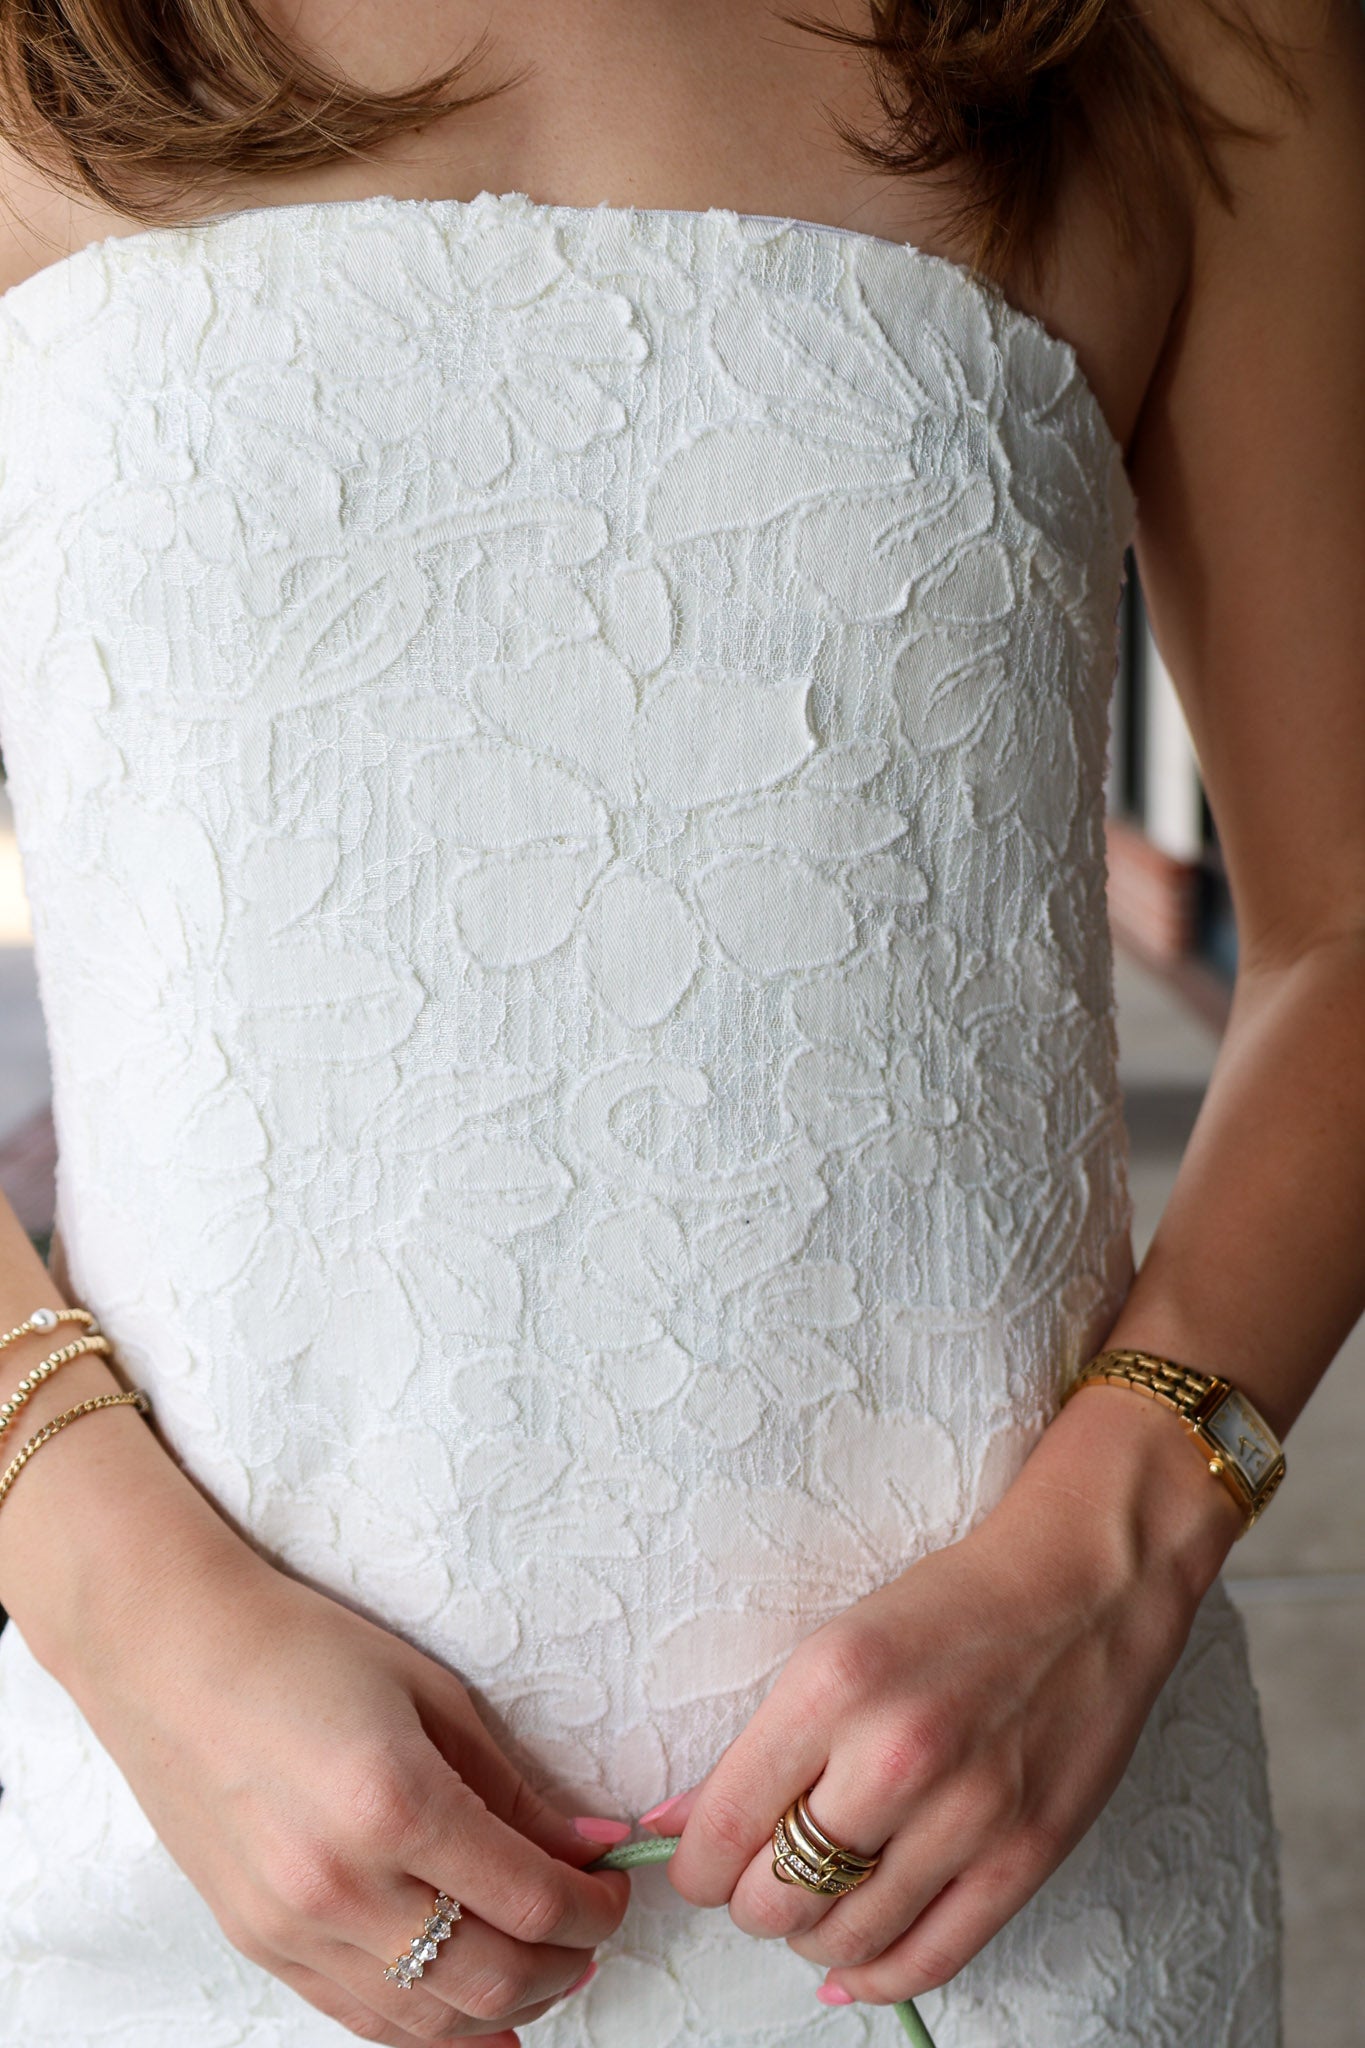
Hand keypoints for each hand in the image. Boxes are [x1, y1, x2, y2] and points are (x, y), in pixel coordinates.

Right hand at [64, 1539, 630, 2044]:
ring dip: (507, 2009)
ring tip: (544, 1969)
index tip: (613, 1891)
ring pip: (429, 2022)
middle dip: (564, 1965)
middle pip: (491, 1977)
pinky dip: (431, 2031)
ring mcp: (293, 1927)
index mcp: (395, 1804)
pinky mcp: (260, 1945)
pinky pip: (363, 2019)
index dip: (593, 1909)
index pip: (530, 1900)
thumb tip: (588, 1845)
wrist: (171, 1653)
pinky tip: (478, 2021)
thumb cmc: (303, 1649)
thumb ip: (511, 1785)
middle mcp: (342, 1883)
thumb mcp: (431, 1693)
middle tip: (591, 1932)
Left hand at [647, 1390, 1242, 2007]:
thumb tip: (682, 1820)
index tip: (695, 1862)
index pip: (726, 1822)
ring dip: (809, 1938)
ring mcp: (968, 1812)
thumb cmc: (958, 1605)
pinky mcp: (1027, 1855)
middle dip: (749, 1902)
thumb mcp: (839, 1646)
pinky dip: (879, 1977)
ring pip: (848, 1938)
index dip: (694, 1864)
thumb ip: (767, 1742)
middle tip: (755, 1881)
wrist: (1086, 1586)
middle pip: (777, 1894)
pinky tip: (854, 1966)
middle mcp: (896, 1752)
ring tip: (810, 1908)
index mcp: (834, 1684)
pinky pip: (932, 1958)